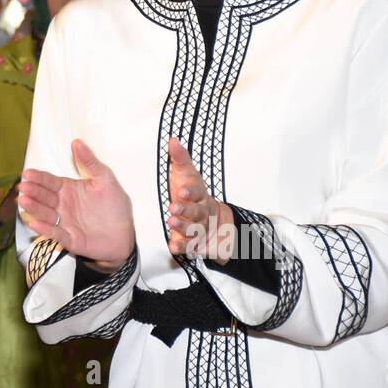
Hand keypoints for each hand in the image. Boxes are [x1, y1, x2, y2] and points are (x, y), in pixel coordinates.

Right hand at [16, 140, 134, 270]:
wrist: (124, 234)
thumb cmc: (115, 206)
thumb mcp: (105, 179)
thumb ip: (90, 162)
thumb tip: (77, 142)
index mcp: (68, 189)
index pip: (49, 182)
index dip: (38, 177)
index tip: (27, 173)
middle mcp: (62, 205)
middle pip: (44, 197)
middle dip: (33, 192)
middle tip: (23, 187)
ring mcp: (64, 222)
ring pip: (46, 214)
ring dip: (34, 208)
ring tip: (24, 202)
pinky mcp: (69, 239)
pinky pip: (55, 233)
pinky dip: (45, 229)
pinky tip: (35, 223)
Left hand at [165, 137, 232, 261]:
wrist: (215, 223)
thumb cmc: (193, 196)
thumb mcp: (186, 175)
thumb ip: (180, 159)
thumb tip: (172, 139)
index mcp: (200, 195)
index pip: (197, 192)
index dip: (190, 192)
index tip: (182, 190)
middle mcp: (202, 213)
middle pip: (197, 212)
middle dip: (187, 210)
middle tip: (174, 208)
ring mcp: (201, 230)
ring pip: (194, 230)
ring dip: (183, 228)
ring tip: (172, 222)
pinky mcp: (195, 244)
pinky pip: (190, 247)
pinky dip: (183, 247)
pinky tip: (174, 247)